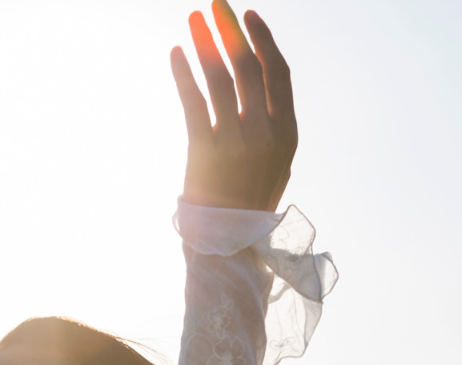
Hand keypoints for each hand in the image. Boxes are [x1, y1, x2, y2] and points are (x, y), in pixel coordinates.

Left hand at [171, 1, 295, 211]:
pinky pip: (193, 101)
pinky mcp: (205, 151)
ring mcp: (236, 141)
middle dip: (231, 30)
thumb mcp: (275, 166)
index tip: (248, 16)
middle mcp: (265, 132)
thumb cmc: (248, 204)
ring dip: (205, 42)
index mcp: (286, 132)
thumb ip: (272, 130)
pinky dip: (183, 73)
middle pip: (249, 66)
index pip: (277, 73)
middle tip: (216, 5)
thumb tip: (263, 94)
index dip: (263, 41)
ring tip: (193, 18)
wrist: (228, 244)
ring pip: (221, 77)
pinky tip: (174, 52)